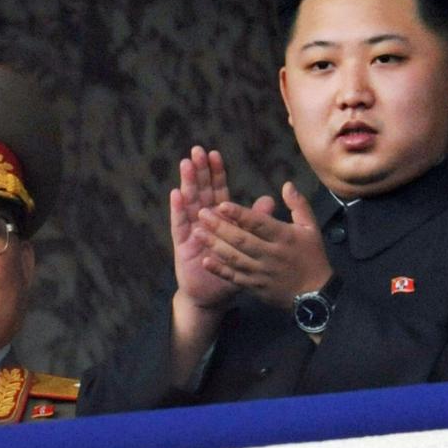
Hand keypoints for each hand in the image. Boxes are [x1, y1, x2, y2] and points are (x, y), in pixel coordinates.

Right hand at [170, 146, 240, 310]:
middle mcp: (203, 221)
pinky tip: (177, 194)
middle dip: (200, 171)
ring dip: (188, 183)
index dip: (216, 173)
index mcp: (220, 219)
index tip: (214, 154)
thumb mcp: (248, 246)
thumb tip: (270, 201)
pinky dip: (178, 210)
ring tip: (186, 164)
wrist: (212, 296)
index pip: (218, 191)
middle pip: (202, 192)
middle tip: (197, 150)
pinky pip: (179, 225)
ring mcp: (191, 231)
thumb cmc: (231, 270)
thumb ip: (256, 223)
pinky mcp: (182, 245)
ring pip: (190, 203)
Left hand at [196, 181, 332, 309]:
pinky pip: (234, 278)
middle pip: (242, 240)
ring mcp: (261, 273)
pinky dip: (219, 270)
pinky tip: (205, 261)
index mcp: (284, 237)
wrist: (315, 296)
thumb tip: (287, 184)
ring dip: (214, 245)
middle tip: (201, 214)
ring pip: (234, 258)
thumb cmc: (312, 257)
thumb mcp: (311, 228)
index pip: (260, 224)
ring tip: (197, 233)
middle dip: (220, 227)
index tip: (222, 204)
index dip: (241, 214)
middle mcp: (270, 255)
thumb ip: (298, 205)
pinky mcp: (254, 287)